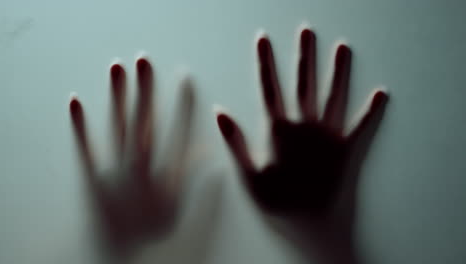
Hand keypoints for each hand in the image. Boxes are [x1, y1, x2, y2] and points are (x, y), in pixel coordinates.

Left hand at [69, 58, 194, 257]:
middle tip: (144, 61)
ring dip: (117, 97)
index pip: (175, 132)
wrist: (118, 252)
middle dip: (145, 90)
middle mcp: (136, 166)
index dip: (182, 105)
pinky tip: (77, 101)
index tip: (185, 81)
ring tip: (117, 69)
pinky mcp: (91, 174)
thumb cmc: (149, 230)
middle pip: (142, 122)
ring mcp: (112, 169)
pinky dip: (80, 125)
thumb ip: (193, 178)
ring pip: (116, 127)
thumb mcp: (177, 206)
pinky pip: (85, 147)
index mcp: (160, 174)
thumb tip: (209, 154)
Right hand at [216, 29, 387, 261]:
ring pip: (333, 96)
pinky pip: (361, 126)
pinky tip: (382, 94)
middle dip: (305, 55)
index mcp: (279, 131)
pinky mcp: (347, 149)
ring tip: (343, 48)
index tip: (264, 40)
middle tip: (307, 31)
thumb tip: (220, 113)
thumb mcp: (249, 174)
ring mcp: (328, 136)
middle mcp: (304, 127)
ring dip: (339, 72)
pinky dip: (372, 111)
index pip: (269, 89)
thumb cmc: (279, 202)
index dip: (266, 63)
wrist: (312, 224)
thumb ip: (235, 141)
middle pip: (304, 84)